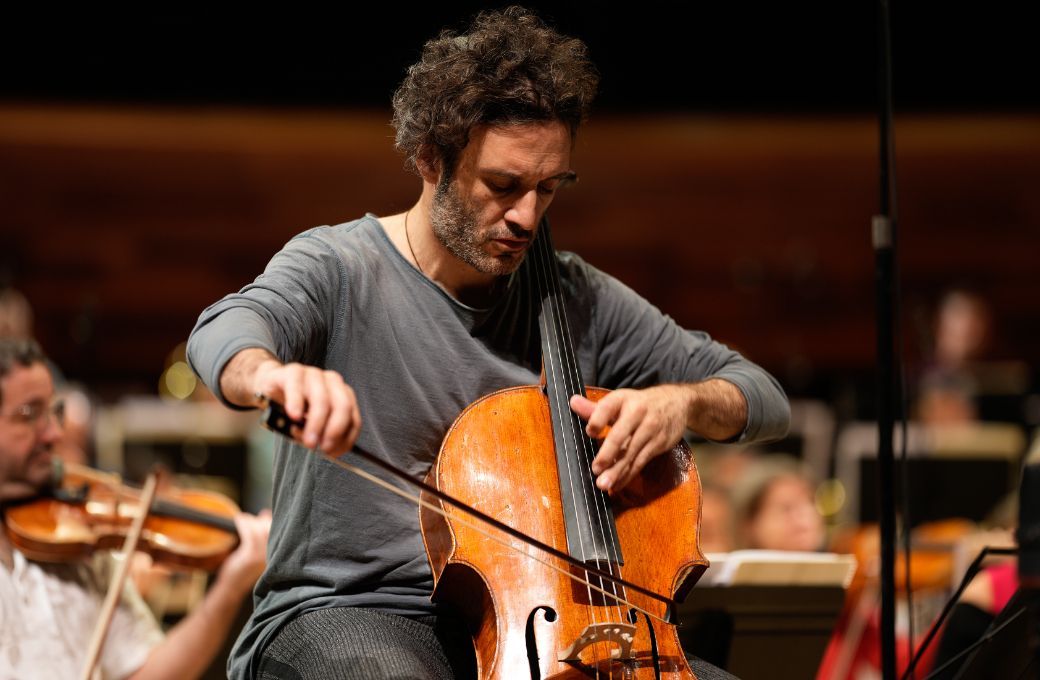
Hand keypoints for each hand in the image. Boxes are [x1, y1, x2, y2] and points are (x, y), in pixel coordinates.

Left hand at [215, 510, 270, 598]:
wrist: (232, 587)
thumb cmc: (243, 567)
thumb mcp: (256, 550)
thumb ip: (263, 534)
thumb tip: (266, 513)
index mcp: (277, 554)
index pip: (281, 532)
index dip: (274, 520)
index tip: (266, 514)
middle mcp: (271, 555)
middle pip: (271, 529)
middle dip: (262, 520)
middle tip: (254, 518)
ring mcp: (261, 556)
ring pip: (260, 530)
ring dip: (251, 520)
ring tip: (244, 519)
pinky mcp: (250, 556)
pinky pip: (250, 533)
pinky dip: (244, 523)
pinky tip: (239, 519)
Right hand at [253, 360, 361, 454]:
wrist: (271, 385)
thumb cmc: (295, 405)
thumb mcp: (311, 423)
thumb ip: (321, 434)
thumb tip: (326, 448)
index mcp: (343, 395)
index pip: (353, 419)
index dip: (346, 438)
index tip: (333, 453)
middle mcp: (332, 382)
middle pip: (343, 407)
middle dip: (334, 431)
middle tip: (322, 448)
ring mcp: (314, 374)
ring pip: (322, 399)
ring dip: (316, 424)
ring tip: (308, 440)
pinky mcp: (293, 371)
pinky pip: (297, 386)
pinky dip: (296, 403)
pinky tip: (294, 416)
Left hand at [569, 385, 689, 493]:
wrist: (678, 403)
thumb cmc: (641, 403)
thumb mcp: (620, 400)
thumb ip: (595, 408)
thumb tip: (572, 403)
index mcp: (623, 399)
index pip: (608, 408)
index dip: (598, 419)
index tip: (590, 432)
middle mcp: (637, 413)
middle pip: (620, 435)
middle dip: (608, 454)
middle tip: (596, 469)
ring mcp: (650, 429)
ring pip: (631, 453)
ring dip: (617, 471)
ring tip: (603, 484)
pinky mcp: (658, 444)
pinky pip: (640, 462)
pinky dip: (628, 475)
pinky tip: (617, 484)